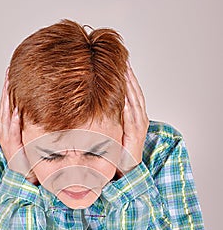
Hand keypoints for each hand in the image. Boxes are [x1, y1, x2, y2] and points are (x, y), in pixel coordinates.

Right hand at [0, 67, 38, 184]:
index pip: (8, 104)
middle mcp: (5, 132)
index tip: (12, 72)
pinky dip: (14, 123)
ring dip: (8, 101)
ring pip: (6, 116)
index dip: (9, 89)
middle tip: (9, 71)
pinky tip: (17, 112)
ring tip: (10, 85)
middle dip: (7, 89)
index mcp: (9, 127)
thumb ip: (35, 123)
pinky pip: (12, 133)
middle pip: (5, 106)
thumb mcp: (33, 136)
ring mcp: (7, 140)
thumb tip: (48, 108)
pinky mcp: (12, 149)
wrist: (26, 177)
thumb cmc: (31, 158)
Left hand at [115, 61, 148, 177]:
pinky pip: (131, 117)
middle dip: (129, 75)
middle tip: (122, 59)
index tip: (119, 62)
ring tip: (125, 70)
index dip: (126, 77)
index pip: (130, 92)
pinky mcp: (135, 135)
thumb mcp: (111, 131)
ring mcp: (138, 126)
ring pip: (135, 101)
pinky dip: (128, 105)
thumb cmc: (118, 153)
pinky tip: (124, 95)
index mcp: (133, 116)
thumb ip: (106, 118)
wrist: (127, 171)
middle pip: (134, 92)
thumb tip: (90, 105)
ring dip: (130, 85)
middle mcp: (138, 118)